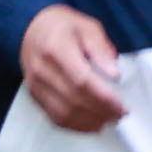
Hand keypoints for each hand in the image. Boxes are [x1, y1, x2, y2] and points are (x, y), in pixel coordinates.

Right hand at [18, 1, 126, 133]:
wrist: (29, 28)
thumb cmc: (63, 26)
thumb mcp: (88, 27)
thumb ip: (101, 49)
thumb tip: (114, 74)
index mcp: (56, 49)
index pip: (81, 81)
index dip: (104, 98)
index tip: (122, 106)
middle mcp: (41, 69)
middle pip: (73, 99)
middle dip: (100, 112)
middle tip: (120, 115)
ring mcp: (35, 84)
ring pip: (62, 112)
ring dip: (88, 121)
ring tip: (108, 121)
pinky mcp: (33, 94)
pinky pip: (53, 116)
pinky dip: (74, 125)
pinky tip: (91, 124)